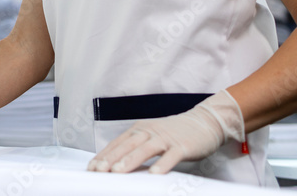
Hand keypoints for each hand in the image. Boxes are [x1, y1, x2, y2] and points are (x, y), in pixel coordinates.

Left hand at [87, 90, 243, 174]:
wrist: (204, 122)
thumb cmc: (174, 132)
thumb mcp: (151, 136)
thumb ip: (136, 148)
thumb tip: (116, 165)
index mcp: (140, 129)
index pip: (118, 143)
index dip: (104, 155)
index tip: (91, 167)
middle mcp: (150, 132)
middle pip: (127, 145)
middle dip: (111, 158)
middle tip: (98, 171)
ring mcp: (166, 138)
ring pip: (145, 149)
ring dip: (131, 160)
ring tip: (118, 172)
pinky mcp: (182, 146)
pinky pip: (171, 156)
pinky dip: (162, 164)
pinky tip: (155, 174)